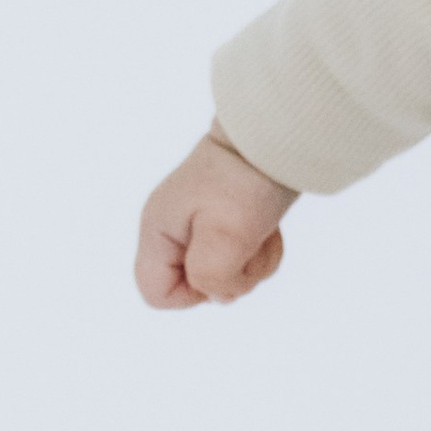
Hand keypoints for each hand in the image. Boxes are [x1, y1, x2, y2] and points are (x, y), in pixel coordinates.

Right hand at [135, 130, 294, 308]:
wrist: (274, 134)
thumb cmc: (245, 180)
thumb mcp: (226, 237)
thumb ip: (211, 278)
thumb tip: (219, 295)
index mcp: (158, 232)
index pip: (156, 294)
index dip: (192, 295)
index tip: (220, 267)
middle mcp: (172, 231)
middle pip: (197, 288)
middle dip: (232, 276)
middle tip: (248, 242)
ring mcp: (199, 226)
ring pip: (226, 277)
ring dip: (253, 263)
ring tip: (260, 230)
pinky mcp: (225, 222)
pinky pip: (243, 259)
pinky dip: (262, 251)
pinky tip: (268, 227)